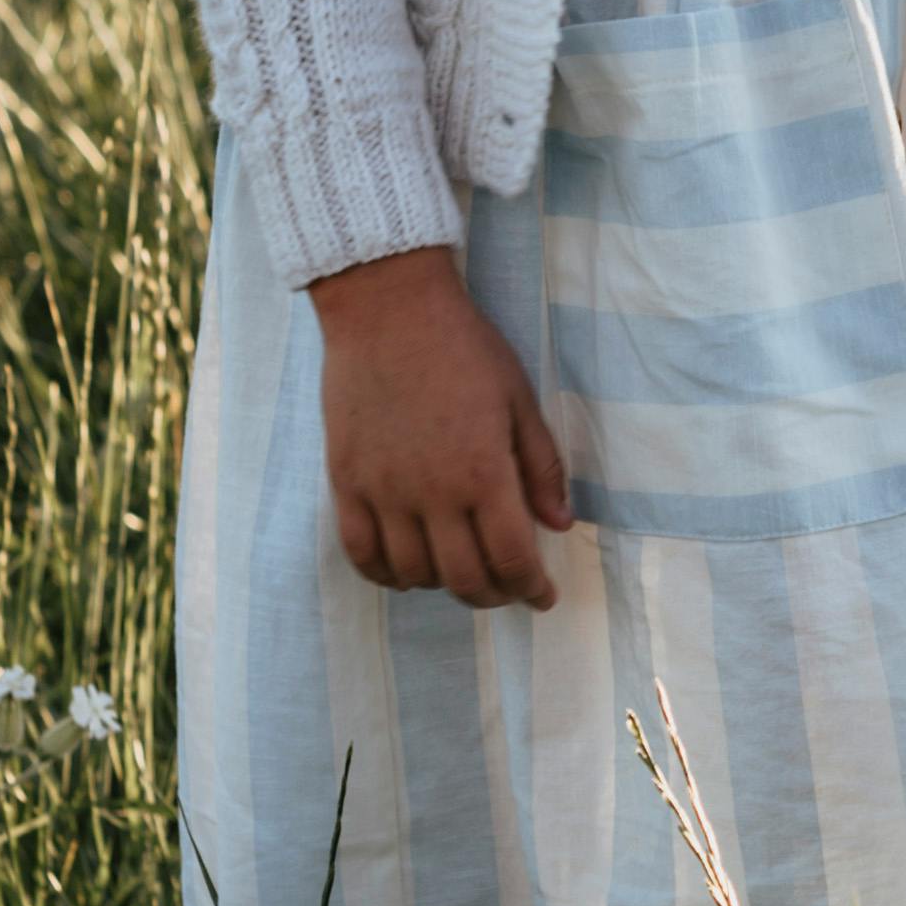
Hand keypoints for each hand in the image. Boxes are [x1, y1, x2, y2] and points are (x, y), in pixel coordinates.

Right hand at [307, 245, 572, 608]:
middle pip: (464, 577)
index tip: (542, 596)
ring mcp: (383, 492)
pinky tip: (405, 570)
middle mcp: (433, 493)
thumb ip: (541, 465)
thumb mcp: (519, 397)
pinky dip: (386, 575)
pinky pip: (361, 554)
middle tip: (507, 589)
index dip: (531, 587)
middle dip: (494, 595)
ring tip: (460, 572)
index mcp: (483, 471)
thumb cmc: (463, 346)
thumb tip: (559, 524)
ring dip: (443, 585)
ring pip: (414, 574)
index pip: (511, 558)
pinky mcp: (346, 483)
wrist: (387, 309)